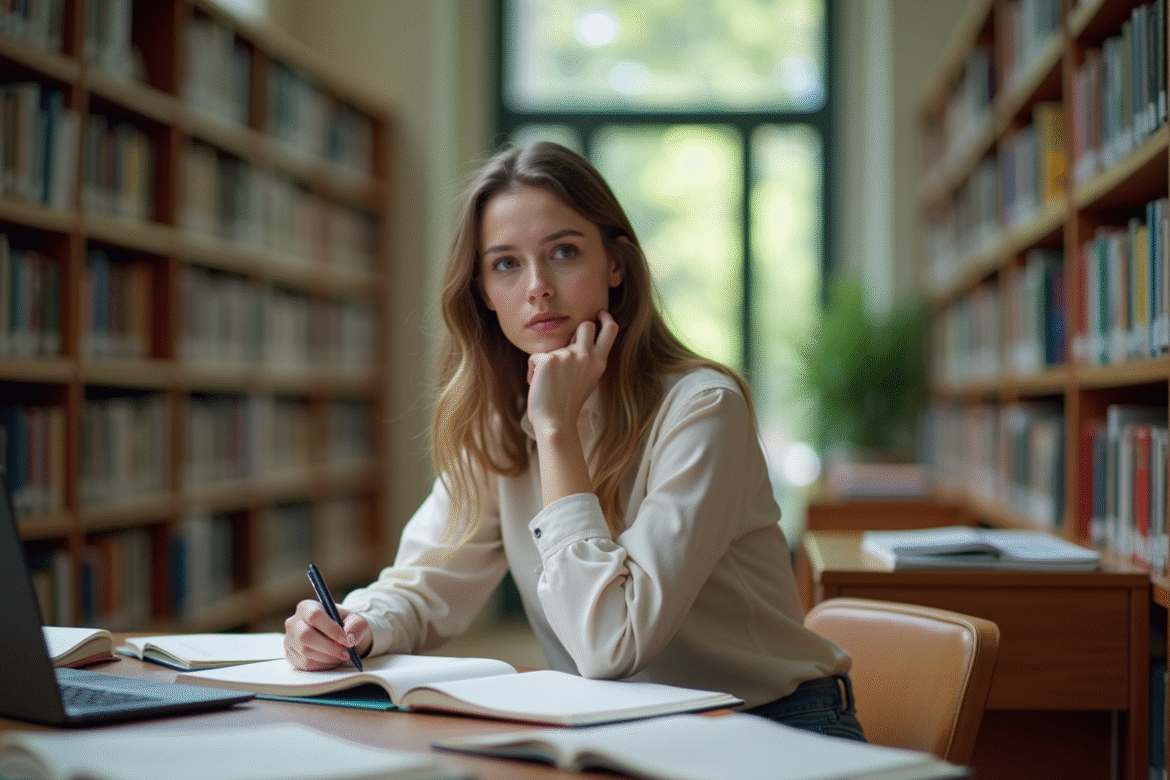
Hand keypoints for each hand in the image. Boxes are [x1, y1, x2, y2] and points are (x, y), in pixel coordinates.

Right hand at [284, 599, 372, 669]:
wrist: (339, 638)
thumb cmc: (345, 626)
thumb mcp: (356, 621)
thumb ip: (356, 625)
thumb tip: (350, 637)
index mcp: (307, 607)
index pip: (314, 615)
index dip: (331, 629)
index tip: (347, 640)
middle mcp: (294, 622)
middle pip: (305, 636)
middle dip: (329, 647)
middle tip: (347, 653)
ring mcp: (290, 640)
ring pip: (306, 652)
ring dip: (328, 657)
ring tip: (341, 655)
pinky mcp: (291, 656)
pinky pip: (306, 665)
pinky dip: (323, 665)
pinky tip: (332, 659)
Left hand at [526, 311, 618, 436]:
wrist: (556, 422)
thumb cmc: (568, 405)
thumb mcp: (588, 381)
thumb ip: (588, 362)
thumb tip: (580, 346)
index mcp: (599, 363)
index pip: (610, 330)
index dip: (606, 318)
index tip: (600, 314)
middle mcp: (586, 356)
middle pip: (586, 325)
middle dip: (579, 328)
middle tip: (573, 336)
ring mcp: (567, 356)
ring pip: (555, 345)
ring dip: (549, 359)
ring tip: (547, 382)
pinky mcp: (548, 359)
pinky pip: (536, 358)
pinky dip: (533, 371)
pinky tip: (536, 384)